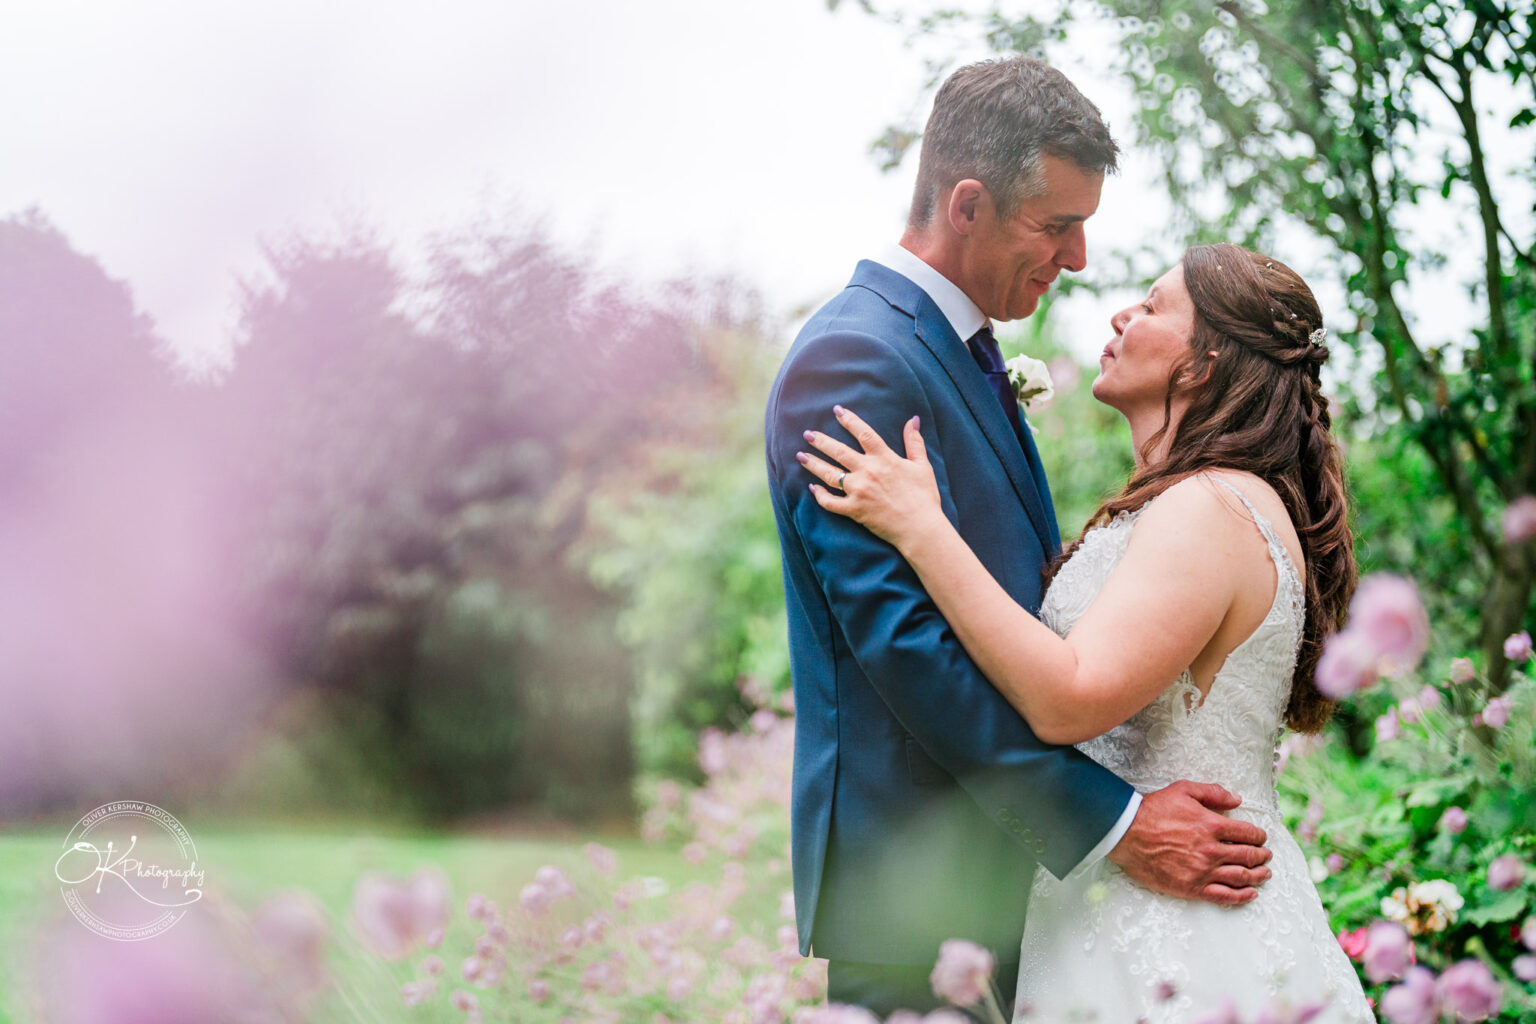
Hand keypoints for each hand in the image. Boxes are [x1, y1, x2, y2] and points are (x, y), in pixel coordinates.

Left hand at [798, 405, 944, 547]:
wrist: (920, 528)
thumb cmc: (924, 497)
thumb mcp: (922, 466)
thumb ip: (914, 442)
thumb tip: (913, 420)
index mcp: (885, 458)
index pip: (863, 433)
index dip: (849, 420)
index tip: (837, 410)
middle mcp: (868, 471)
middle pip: (839, 451)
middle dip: (821, 441)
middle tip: (808, 434)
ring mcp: (859, 491)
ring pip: (830, 474)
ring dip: (814, 464)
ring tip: (801, 456)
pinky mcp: (855, 510)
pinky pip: (831, 502)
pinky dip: (820, 495)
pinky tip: (812, 488)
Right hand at [1106, 780, 1272, 906]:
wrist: (1126, 833)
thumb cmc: (1153, 810)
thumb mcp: (1183, 790)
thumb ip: (1213, 793)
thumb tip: (1237, 800)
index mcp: (1212, 825)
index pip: (1248, 833)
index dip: (1259, 836)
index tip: (1262, 838)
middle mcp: (1212, 850)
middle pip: (1248, 856)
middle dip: (1262, 856)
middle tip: (1266, 856)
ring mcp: (1203, 871)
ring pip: (1241, 877)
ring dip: (1258, 876)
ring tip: (1264, 874)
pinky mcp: (1192, 887)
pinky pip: (1224, 896)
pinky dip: (1242, 896)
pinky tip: (1251, 894)